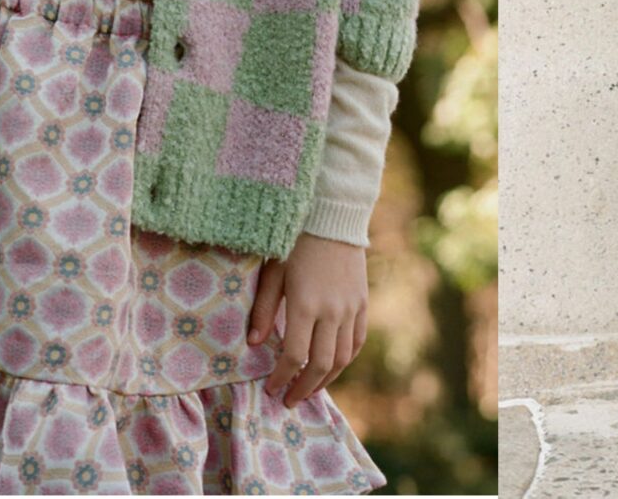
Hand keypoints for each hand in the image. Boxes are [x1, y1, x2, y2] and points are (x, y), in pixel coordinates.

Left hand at [249, 232, 368, 407]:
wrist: (333, 217)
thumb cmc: (295, 242)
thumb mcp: (272, 272)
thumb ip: (264, 310)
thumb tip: (255, 344)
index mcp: (306, 304)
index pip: (295, 355)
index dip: (282, 377)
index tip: (271, 388)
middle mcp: (332, 311)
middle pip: (321, 364)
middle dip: (304, 387)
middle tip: (290, 400)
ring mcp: (351, 308)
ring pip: (343, 357)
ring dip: (325, 379)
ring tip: (309, 389)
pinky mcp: (362, 303)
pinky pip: (357, 341)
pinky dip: (345, 359)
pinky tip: (332, 367)